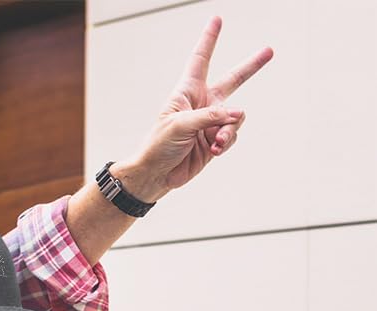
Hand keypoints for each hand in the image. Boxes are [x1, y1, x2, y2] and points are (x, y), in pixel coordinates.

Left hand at [115, 16, 273, 201]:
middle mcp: (202, 104)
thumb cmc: (158, 146)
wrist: (156, 175)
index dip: (209, 40)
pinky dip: (226, 142)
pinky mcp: (215, 141)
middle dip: (252, 66)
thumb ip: (210, 116)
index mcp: (187, 92)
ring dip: (229, 129)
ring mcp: (211, 123)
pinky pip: (232, 135)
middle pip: (233, 79)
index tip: (216, 20)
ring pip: (236, 117)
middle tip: (269, 50)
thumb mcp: (180, 125)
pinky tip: (215, 149)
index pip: (200, 60)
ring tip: (216, 141)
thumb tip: (238, 114)